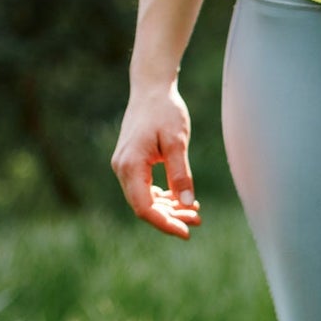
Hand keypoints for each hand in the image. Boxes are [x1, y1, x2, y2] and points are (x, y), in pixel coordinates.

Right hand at [111, 83, 203, 238]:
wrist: (151, 88)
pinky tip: (183, 199)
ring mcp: (125, 166)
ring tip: (195, 213)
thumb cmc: (165, 111)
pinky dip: (164, 197)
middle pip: (144, 206)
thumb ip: (181, 174)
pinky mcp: (132, 163)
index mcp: (130, 165)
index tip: (187, 232)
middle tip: (198, 220)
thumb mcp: (177, 143)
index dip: (165, 224)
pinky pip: (146, 189)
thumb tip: (187, 204)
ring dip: (169, 209)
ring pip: (145, 199)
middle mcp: (122, 168)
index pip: (144, 208)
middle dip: (171, 218)